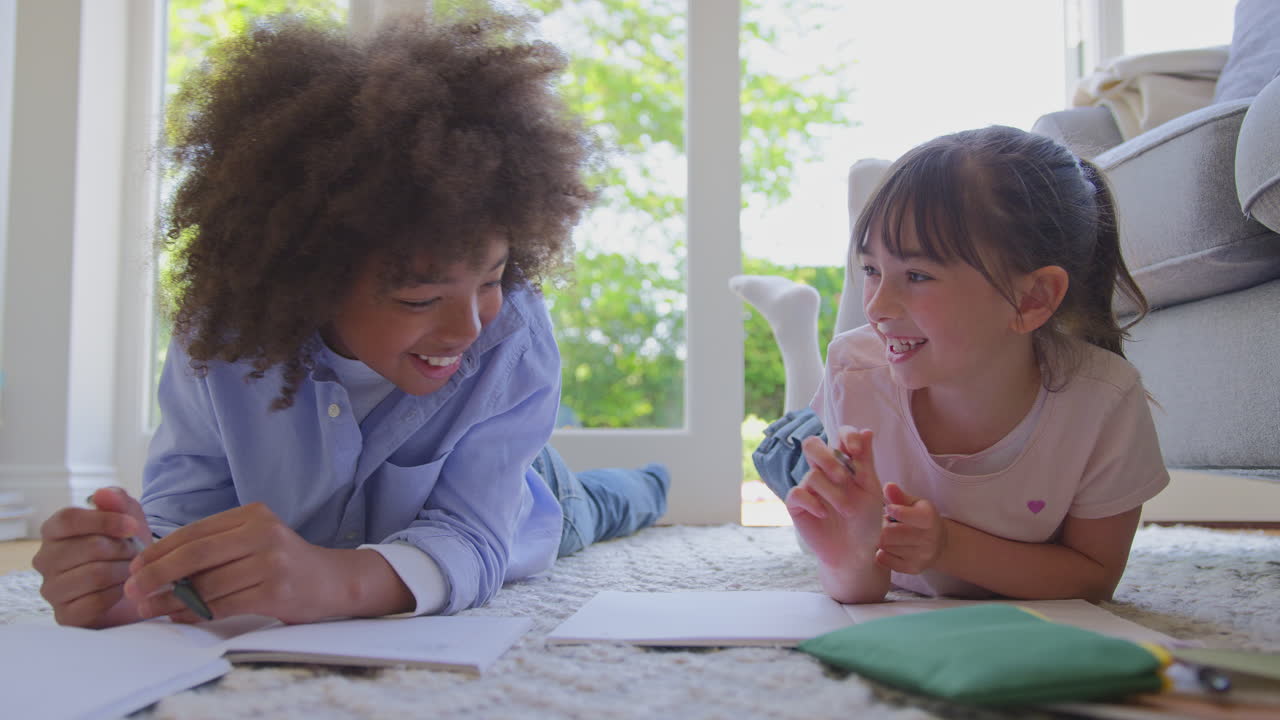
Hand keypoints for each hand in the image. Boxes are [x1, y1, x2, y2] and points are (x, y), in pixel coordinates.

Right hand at [33, 487, 148, 627]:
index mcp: (53, 531)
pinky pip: (96, 602)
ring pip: (95, 575)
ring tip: (134, 569)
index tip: (133, 526)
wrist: (134, 584)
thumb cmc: (125, 547)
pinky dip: (119, 594)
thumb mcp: (127, 517)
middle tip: (137, 553)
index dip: (105, 521)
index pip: (68, 519)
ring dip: (125, 571)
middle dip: (124, 549)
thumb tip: (102, 493)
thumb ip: (117, 501)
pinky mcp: (64, 615)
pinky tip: (125, 589)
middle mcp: (45, 560)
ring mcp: (51, 589)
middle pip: (89, 547)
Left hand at [123, 502, 354, 623]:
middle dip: (155, 574)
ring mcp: (272, 562)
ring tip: (150, 609)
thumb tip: (157, 566)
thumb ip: (216, 546)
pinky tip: (180, 616)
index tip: (133, 568)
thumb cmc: (286, 562)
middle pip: (195, 555)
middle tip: (131, 591)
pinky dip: (195, 613)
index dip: (158, 551)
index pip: (193, 532)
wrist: (334, 581)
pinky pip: (223, 605)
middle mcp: (263, 533)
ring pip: (206, 584)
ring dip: (171, 600)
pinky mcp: (276, 592)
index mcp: (253, 514)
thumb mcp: (255, 539)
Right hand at [784, 426, 883, 566]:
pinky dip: (813, 503)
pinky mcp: (797, 504)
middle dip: (828, 458)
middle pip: (812, 444)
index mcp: (844, 462)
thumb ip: (866, 461)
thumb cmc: (866, 521)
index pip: (840, 435)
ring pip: (812, 474)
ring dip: (833, 493)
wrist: (855, 553)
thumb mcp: (871, 490)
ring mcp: (808, 487)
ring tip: (847, 510)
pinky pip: (797, 493)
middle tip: (843, 478)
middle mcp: (823, 470)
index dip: (846, 436)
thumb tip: (868, 431)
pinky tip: (824, 515)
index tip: (856, 451)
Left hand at [876, 482, 946, 573]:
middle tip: (886, 524)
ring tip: (890, 534)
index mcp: (929, 518)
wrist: (940, 543)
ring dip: (882, 539)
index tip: (890, 509)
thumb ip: (900, 496)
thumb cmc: (922, 519)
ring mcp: (921, 556)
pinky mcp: (912, 568)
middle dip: (882, 527)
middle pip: (888, 534)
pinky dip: (882, 552)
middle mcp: (928, 539)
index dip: (891, 510)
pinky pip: (885, 560)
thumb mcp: (915, 504)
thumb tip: (888, 487)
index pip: (902, 514)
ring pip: (885, 547)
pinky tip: (889, 546)